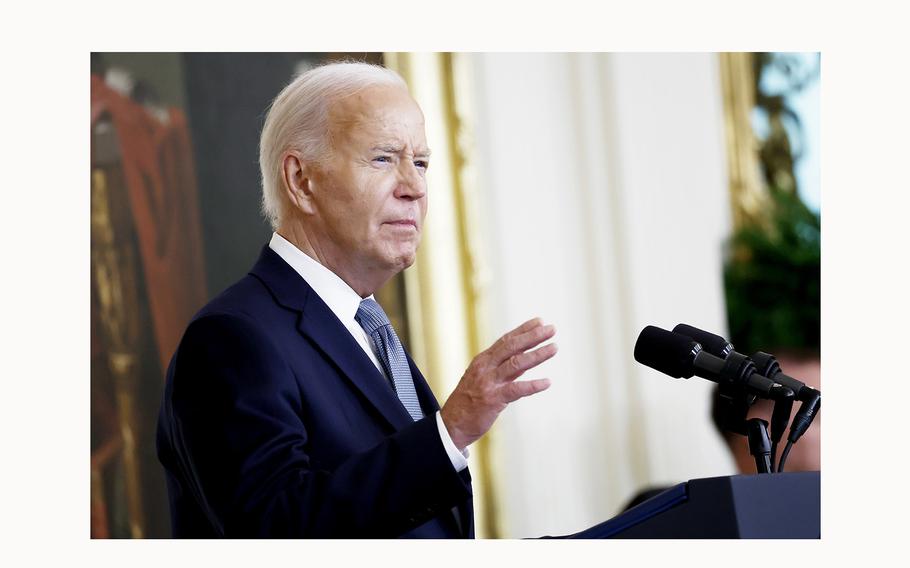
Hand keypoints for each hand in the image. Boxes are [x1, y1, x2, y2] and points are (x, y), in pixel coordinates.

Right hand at [440, 317, 556, 449]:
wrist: (452, 424)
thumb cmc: (469, 401)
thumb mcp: (483, 378)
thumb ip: (503, 368)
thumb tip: (524, 357)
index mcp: (483, 360)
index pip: (505, 340)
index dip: (523, 330)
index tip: (540, 321)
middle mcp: (485, 367)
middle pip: (512, 346)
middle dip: (533, 336)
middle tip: (551, 329)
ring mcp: (489, 382)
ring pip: (516, 363)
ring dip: (537, 355)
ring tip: (554, 348)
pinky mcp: (493, 399)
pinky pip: (517, 389)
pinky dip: (533, 385)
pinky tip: (547, 382)